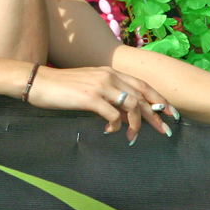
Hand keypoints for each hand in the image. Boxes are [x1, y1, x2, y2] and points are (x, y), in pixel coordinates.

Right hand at [27, 66, 172, 144]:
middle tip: (164, 131)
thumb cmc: (62, 86)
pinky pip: (113, 115)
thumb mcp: (90, 83)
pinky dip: (116, 126)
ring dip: (136, 124)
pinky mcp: (90, 98)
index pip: (142, 84)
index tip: (170, 113)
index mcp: (110, 71)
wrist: (39, 82)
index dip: (159, 99)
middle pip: (142, 96)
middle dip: (156, 115)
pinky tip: (110, 131)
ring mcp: (100, 86)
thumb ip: (108, 92)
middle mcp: (108, 76)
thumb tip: (124, 110)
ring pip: (131, 105)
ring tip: (132, 137)